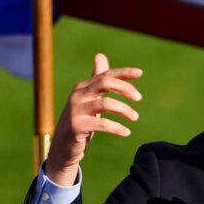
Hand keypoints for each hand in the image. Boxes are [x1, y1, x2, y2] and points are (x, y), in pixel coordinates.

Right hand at [44, 53, 142, 185]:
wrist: (63, 148)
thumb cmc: (80, 121)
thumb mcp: (88, 100)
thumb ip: (96, 81)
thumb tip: (100, 56)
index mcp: (83, 87)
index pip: (105, 75)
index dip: (123, 73)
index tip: (140, 73)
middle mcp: (78, 95)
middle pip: (104, 82)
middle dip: (124, 88)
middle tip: (139, 98)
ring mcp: (76, 111)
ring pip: (105, 103)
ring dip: (124, 110)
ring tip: (135, 117)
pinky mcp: (77, 127)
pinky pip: (102, 124)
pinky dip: (117, 127)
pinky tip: (126, 132)